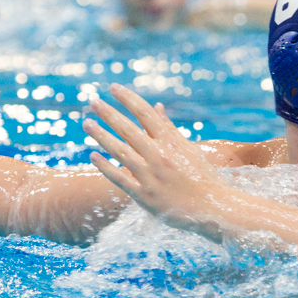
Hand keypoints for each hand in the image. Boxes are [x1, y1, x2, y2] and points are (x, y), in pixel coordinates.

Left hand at [83, 85, 224, 225]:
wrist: (211, 209)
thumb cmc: (203, 177)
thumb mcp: (189, 149)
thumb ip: (170, 129)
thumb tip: (157, 106)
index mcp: (172, 141)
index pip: (145, 113)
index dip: (128, 98)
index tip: (113, 88)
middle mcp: (159, 155)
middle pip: (128, 129)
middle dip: (108, 114)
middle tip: (93, 102)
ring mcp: (150, 175)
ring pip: (119, 151)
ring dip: (101, 135)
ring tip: (86, 123)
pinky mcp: (143, 195)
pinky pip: (119, 177)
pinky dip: (105, 166)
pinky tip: (93, 155)